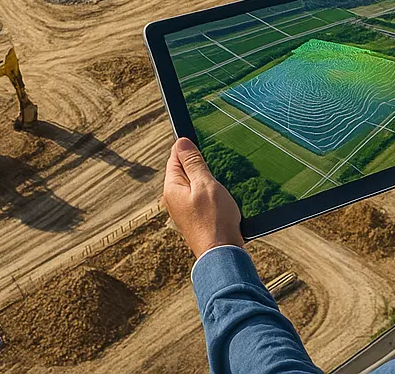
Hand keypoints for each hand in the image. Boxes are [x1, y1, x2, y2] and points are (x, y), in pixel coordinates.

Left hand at [163, 137, 243, 259]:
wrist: (222, 253)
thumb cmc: (214, 220)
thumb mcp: (205, 184)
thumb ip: (193, 163)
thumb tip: (181, 142)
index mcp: (172, 189)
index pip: (175, 158)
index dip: (189, 149)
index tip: (204, 145)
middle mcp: (174, 198)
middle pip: (184, 169)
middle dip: (199, 163)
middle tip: (215, 164)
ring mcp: (184, 208)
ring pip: (194, 182)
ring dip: (206, 178)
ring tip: (219, 181)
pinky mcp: (195, 216)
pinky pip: (199, 194)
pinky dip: (209, 190)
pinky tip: (220, 194)